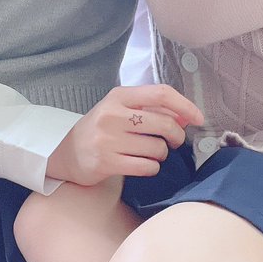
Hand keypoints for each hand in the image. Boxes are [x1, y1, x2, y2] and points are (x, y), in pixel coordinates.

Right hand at [48, 85, 205, 185]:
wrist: (64, 153)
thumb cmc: (100, 130)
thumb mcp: (120, 110)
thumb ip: (150, 110)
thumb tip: (186, 116)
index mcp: (118, 96)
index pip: (161, 93)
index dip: (185, 105)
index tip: (198, 118)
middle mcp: (112, 115)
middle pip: (163, 124)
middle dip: (177, 135)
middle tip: (175, 141)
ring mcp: (108, 140)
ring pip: (157, 148)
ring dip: (162, 154)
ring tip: (151, 154)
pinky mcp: (106, 163)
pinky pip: (147, 167)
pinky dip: (152, 168)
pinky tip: (144, 165)